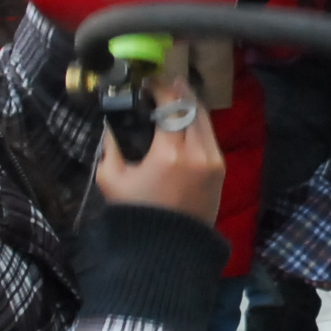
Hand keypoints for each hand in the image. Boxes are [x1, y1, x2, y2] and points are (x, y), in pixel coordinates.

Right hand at [95, 73, 224, 224]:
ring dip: (190, 106)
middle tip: (164, 82)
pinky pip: (209, 137)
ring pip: (205, 120)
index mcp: (170, 153)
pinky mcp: (220, 171)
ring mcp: (213, 161)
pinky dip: (198, 125)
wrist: (169, 249)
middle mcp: (197, 152)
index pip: (171, 105)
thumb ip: (110, 147)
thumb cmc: (138, 215)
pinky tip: (185, 122)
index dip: (160, 87)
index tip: (149, 81)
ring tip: (175, 98)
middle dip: (178, 92)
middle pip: (192, 107)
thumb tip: (113, 125)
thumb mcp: (112, 180)